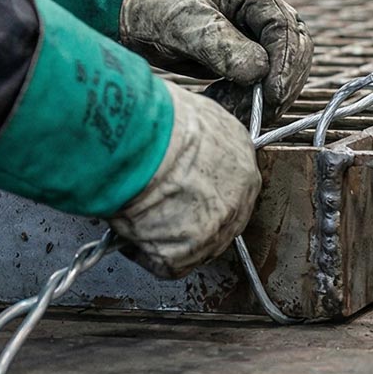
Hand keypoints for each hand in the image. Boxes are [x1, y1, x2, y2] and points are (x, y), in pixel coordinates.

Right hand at [109, 82, 261, 277]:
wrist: (141, 142)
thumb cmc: (157, 119)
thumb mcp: (193, 111)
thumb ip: (198, 134)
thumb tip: (178, 139)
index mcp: (242, 153)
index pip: (231, 180)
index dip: (201, 186)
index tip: (180, 185)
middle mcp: (240, 194)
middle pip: (218, 216)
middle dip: (189, 215)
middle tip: (157, 206)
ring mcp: (217, 228)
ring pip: (195, 244)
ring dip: (168, 236)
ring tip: (138, 216)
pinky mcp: (187, 255)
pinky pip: (165, 263)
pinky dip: (144, 252)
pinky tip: (130, 229)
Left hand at [120, 0, 312, 121]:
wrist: (130, 12)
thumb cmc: (155, 5)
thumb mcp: (185, 22)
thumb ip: (222, 44)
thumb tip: (259, 72)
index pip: (285, 27)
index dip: (286, 62)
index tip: (273, 93)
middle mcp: (257, 11)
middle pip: (291, 50)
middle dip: (280, 84)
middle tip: (260, 113)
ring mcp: (252, 34)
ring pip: (278, 70)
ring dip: (262, 98)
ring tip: (232, 112)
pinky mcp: (242, 57)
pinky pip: (257, 83)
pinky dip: (247, 100)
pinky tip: (225, 107)